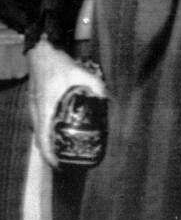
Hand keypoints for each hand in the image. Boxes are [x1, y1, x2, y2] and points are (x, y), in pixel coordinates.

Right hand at [27, 39, 106, 167]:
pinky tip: (58, 130)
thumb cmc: (59, 64)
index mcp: (45, 110)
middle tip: (67, 160)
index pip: (43, 141)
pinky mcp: (34, 104)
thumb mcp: (83, 74)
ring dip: (49, 143)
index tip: (60, 166)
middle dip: (52, 153)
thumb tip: (108, 100)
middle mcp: (36, 113)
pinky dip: (47, 132)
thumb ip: (98, 87)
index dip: (50, 157)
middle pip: (41, 141)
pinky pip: (39, 124)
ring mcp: (33, 109)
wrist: (42, 52)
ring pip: (39, 132)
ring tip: (64, 149)